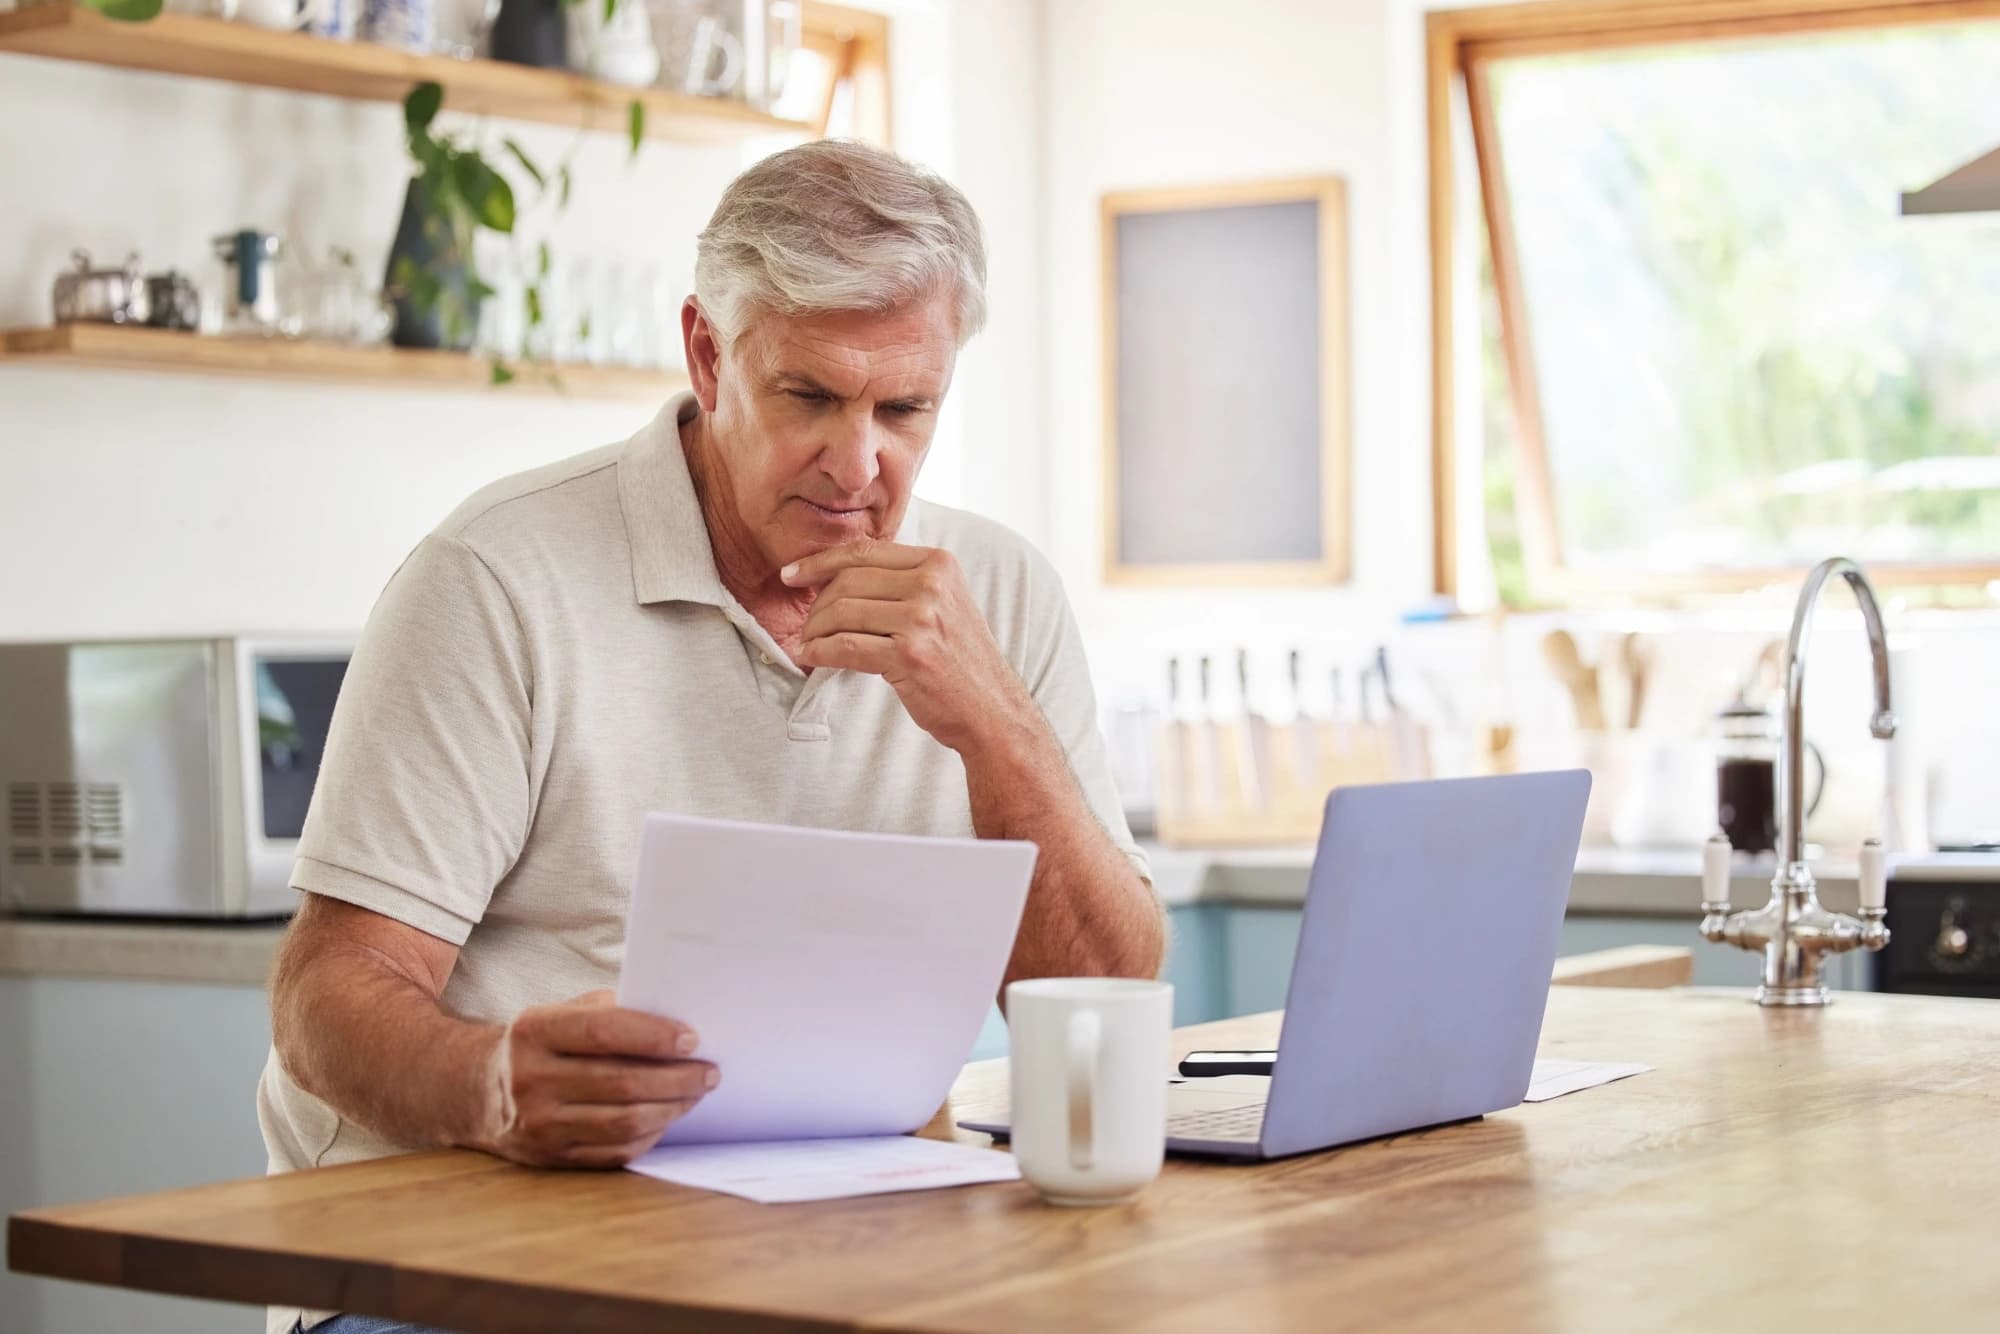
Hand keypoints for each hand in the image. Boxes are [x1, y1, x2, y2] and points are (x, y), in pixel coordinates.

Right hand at [477, 989, 716, 1168]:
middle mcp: (529, 1079)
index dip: (654, 1036)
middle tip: (709, 1070)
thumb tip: (677, 1021)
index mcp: (533, 1031)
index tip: (693, 1039)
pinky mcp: (550, 1158)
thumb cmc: (542, 1043)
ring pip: (623, 1123)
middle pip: (621, 1083)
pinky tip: (668, 1116)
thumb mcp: (563, 1012)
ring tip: (697, 1092)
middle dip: (676, 1078)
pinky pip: (615, 1152)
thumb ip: (611, 1012)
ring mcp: (537, 1125)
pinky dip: (651, 1134)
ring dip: (671, 1108)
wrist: (481, 1091)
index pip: (603, 1032)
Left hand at [784, 540, 1037, 754]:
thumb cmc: (960, 661)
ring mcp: (922, 619)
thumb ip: (904, 582)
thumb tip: (838, 572)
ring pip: (842, 612)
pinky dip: (820, 652)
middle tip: (805, 626)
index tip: (793, 575)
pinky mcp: (909, 655)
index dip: (821, 562)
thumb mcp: (944, 604)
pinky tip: (812, 658)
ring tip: (808, 645)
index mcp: (939, 564)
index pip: (865, 552)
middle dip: (816, 605)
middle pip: (849, 581)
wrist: (992, 710)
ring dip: (815, 631)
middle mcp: (932, 584)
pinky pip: (845, 646)